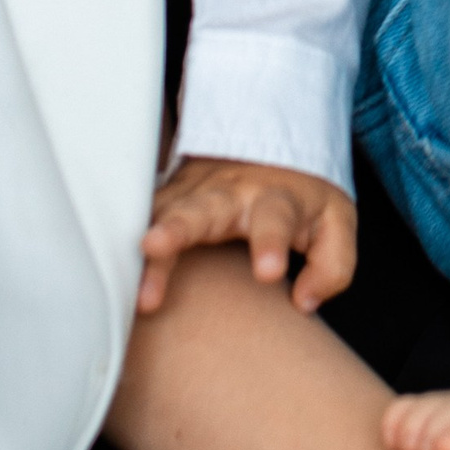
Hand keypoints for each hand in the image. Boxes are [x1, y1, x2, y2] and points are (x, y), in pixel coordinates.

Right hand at [139, 154, 355, 313]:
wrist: (269, 147)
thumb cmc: (302, 199)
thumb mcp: (336, 223)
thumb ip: (331, 267)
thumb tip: (304, 302)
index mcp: (274, 199)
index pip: (273, 220)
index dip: (270, 245)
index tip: (268, 273)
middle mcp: (227, 194)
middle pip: (200, 209)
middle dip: (176, 229)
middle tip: (154, 247)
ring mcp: (191, 194)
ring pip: (161, 214)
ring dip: (143, 241)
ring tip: (131, 273)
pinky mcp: (167, 198)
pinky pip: (142, 216)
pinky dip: (123, 237)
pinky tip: (113, 268)